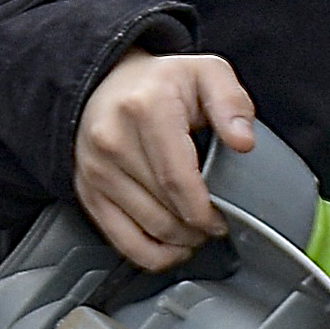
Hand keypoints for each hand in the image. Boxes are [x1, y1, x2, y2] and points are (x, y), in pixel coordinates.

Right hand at [74, 52, 260, 268]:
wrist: (104, 83)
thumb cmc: (159, 83)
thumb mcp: (205, 74)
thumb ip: (231, 102)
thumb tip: (243, 141)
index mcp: (145, 109)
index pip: (177, 179)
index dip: (204, 210)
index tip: (222, 218)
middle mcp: (112, 141)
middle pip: (164, 208)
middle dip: (197, 226)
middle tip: (215, 222)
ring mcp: (95, 170)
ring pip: (146, 229)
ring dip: (179, 240)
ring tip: (196, 230)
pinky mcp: (87, 191)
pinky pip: (121, 241)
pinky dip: (152, 255)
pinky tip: (172, 247)